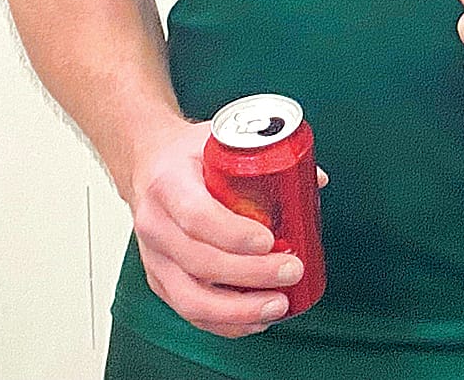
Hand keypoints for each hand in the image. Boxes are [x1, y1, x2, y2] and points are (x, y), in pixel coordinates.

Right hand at [123, 119, 304, 338]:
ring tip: (278, 305)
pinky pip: (190, 311)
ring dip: (238, 310)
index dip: (233, 234)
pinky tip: (256, 319)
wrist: (147, 166)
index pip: (197, 216)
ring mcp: (155, 258)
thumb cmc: (186, 155)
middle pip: (199, 262)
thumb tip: (316, 179)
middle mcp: (156, 224)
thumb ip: (267, 156)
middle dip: (250, 274)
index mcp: (169, 184)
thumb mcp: (220, 140)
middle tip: (291, 270)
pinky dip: (225, 323)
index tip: (268, 240)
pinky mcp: (160, 280)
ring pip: (191, 298)